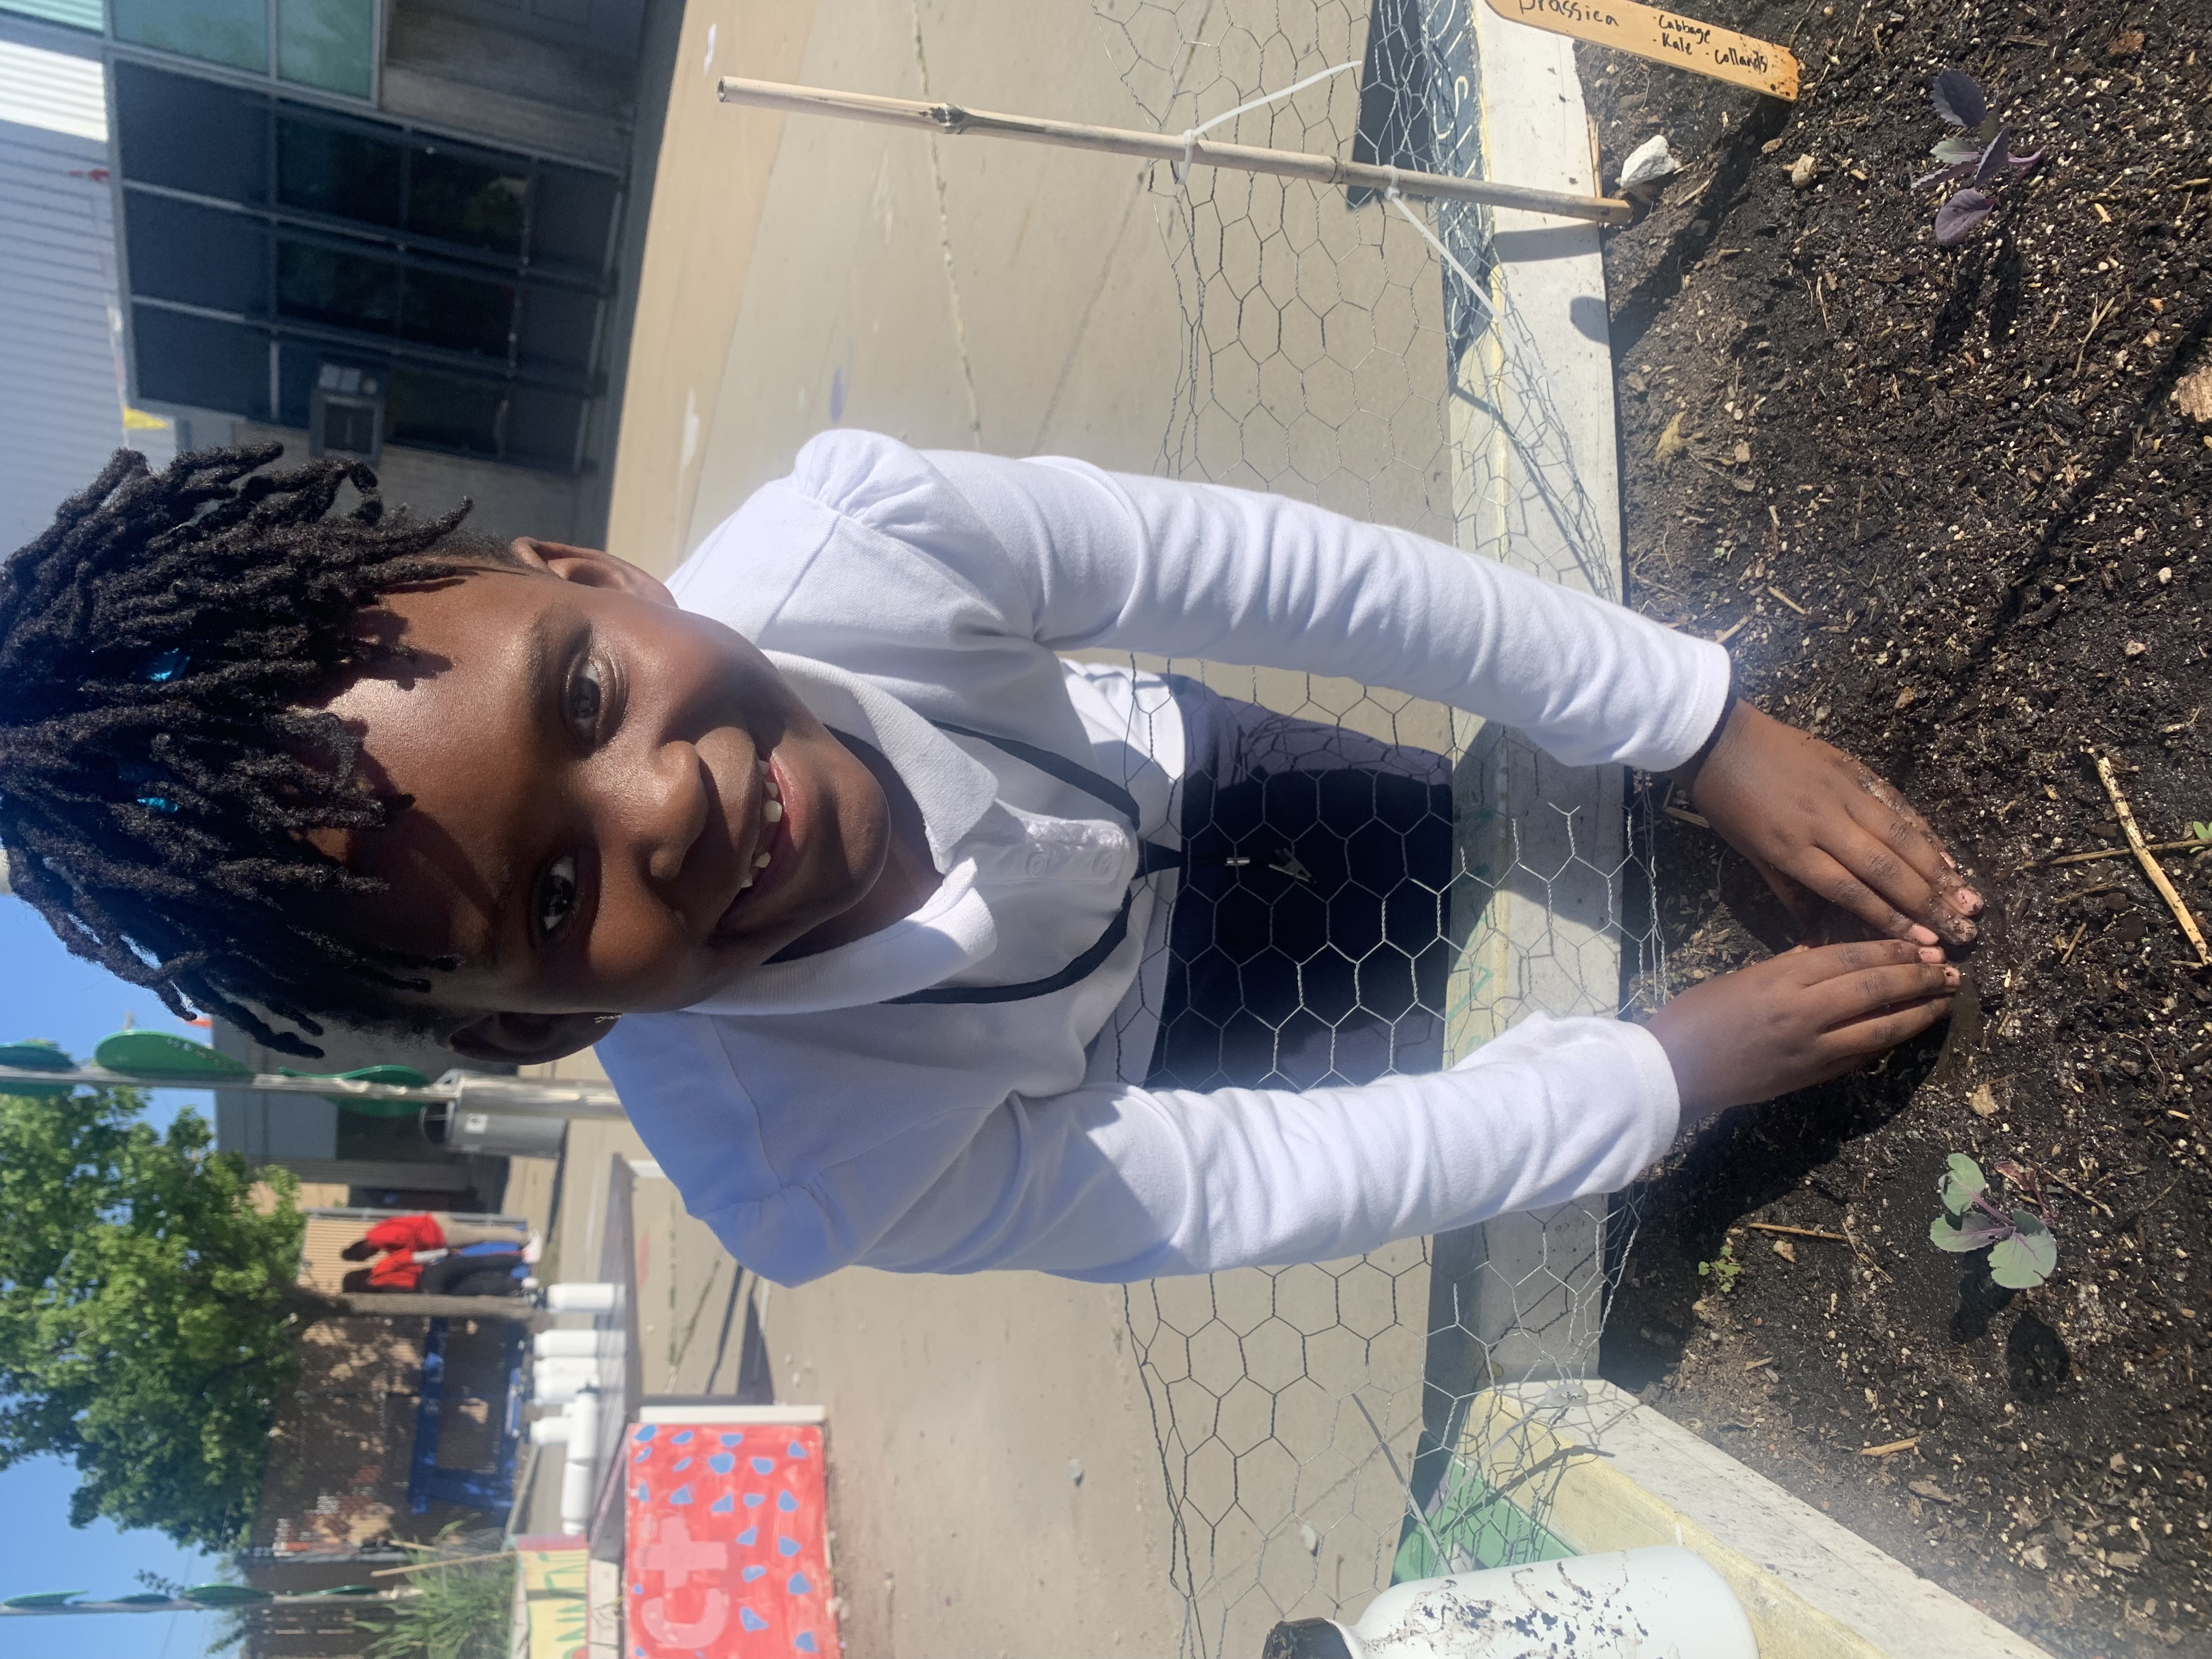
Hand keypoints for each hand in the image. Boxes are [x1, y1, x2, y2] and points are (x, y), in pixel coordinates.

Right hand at [1645, 940, 1957, 1121]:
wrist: (1673, 1070)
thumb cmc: (1696, 1016)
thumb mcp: (1741, 978)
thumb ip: (1787, 967)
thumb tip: (1825, 955)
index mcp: (1781, 976)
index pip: (1850, 955)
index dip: (1892, 948)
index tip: (1921, 942)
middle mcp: (1802, 1009)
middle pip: (1874, 987)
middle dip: (1918, 977)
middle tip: (1950, 971)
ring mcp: (1810, 1047)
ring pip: (1879, 1026)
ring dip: (1918, 1012)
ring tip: (1944, 1001)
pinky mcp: (1811, 1076)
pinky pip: (1861, 1055)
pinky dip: (1890, 1040)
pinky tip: (1908, 1031)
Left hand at [1678, 702, 1981, 947]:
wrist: (1718, 738)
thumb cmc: (1727, 803)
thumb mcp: (1747, 853)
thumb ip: (1789, 889)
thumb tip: (1818, 933)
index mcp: (1792, 849)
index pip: (1851, 892)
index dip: (1891, 919)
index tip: (1926, 943)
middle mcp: (1825, 823)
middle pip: (1886, 869)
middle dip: (1929, 903)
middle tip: (1964, 930)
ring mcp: (1843, 793)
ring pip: (1901, 837)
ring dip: (1940, 871)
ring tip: (1969, 900)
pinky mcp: (1853, 769)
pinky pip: (1896, 804)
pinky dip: (1925, 831)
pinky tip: (1947, 856)